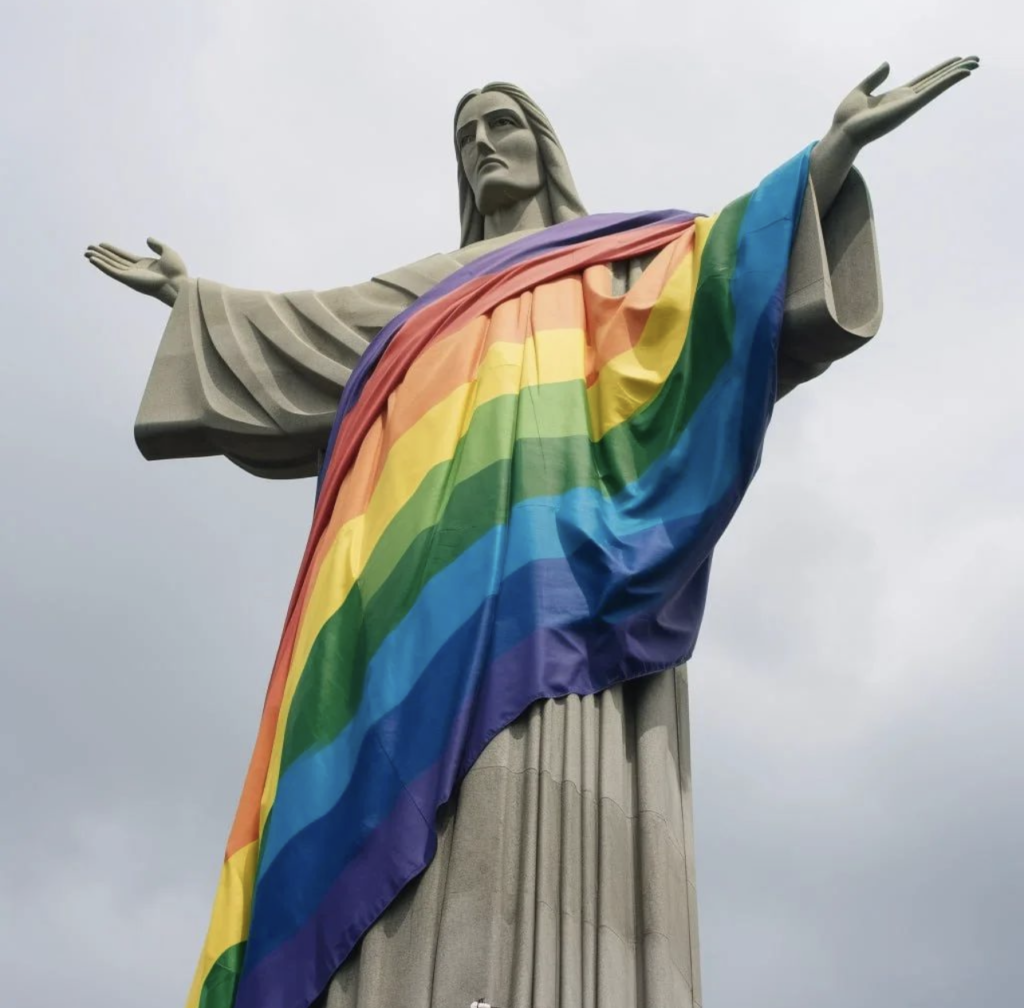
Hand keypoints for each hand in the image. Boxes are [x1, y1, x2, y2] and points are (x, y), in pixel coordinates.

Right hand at [84, 238, 187, 307]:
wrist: (178, 282)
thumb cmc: (177, 272)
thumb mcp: (167, 252)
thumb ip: (157, 245)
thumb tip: (147, 239)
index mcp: (144, 265)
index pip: (124, 256)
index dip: (112, 250)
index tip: (102, 245)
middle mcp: (136, 271)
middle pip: (114, 260)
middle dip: (102, 254)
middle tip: (89, 248)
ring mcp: (131, 275)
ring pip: (111, 265)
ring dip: (99, 259)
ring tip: (87, 253)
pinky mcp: (129, 279)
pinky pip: (112, 272)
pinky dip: (102, 266)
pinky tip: (93, 260)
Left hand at [832, 56, 979, 148]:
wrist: (842, 132)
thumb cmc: (847, 118)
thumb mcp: (860, 91)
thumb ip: (874, 78)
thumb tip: (887, 64)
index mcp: (896, 96)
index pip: (924, 80)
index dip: (940, 70)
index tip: (956, 61)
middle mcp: (906, 100)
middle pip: (936, 81)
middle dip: (955, 70)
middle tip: (975, 59)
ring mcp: (909, 104)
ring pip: (938, 85)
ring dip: (957, 74)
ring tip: (976, 63)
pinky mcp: (908, 107)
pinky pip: (932, 91)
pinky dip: (947, 82)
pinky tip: (962, 73)